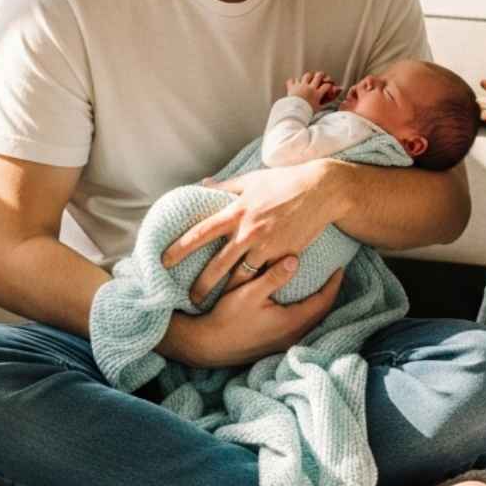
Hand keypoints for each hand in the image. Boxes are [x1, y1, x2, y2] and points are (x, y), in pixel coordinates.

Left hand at [162, 159, 337, 303]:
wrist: (321, 191)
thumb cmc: (285, 182)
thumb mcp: (252, 180)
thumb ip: (225, 186)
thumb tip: (202, 184)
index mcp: (237, 211)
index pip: (200, 233)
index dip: (179, 248)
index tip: (163, 261)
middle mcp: (248, 231)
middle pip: (217, 265)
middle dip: (201, 286)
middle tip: (189, 299)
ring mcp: (266, 246)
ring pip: (240, 277)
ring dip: (227, 293)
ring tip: (217, 304)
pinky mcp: (284, 256)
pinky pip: (265, 277)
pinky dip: (255, 288)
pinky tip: (248, 299)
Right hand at [174, 260, 345, 366]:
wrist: (207, 346)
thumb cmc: (226, 318)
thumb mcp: (248, 292)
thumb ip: (273, 276)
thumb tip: (296, 259)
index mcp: (291, 322)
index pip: (323, 301)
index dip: (334, 284)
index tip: (340, 267)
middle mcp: (293, 335)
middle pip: (322, 313)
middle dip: (330, 293)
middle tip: (335, 274)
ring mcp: (285, 343)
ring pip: (313, 321)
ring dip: (320, 303)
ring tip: (322, 285)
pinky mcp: (276, 345)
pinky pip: (302, 326)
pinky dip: (308, 312)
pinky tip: (302, 302)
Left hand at [286, 70, 338, 110]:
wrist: (295, 112)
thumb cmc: (306, 112)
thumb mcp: (317, 109)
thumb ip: (322, 104)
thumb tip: (325, 104)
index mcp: (317, 94)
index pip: (326, 86)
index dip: (328, 85)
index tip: (328, 86)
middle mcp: (310, 88)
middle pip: (318, 76)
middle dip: (321, 75)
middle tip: (321, 74)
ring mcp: (301, 86)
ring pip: (306, 76)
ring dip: (308, 76)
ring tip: (309, 76)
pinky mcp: (292, 87)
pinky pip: (292, 80)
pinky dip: (293, 81)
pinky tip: (294, 82)